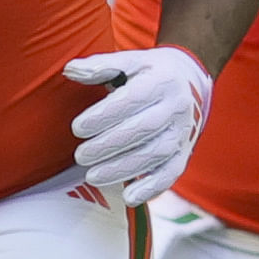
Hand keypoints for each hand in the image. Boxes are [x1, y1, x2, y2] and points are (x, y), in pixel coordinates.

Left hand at [61, 46, 211, 207]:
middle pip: (143, 129)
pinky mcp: (185, 152)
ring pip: (155, 154)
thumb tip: (69, 70)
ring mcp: (183, 132)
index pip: (132, 99)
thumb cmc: (148, 73)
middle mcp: (177, 106)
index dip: (104, 115)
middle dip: (108, 145)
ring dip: (122, 168)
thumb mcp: (129, 61)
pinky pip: (171, 173)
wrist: (189, 82)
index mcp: (162, 80)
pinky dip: (151, 188)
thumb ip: (99, 66)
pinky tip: (128, 197)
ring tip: (92, 176)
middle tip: (80, 156)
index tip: (77, 128)